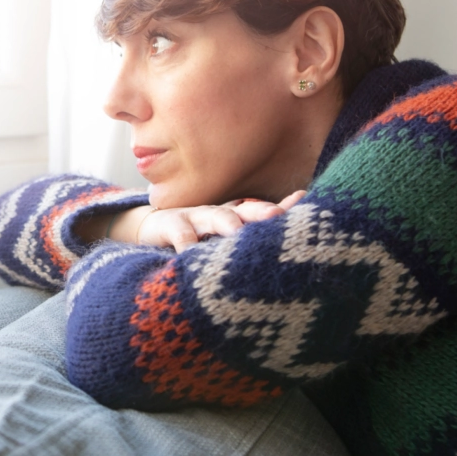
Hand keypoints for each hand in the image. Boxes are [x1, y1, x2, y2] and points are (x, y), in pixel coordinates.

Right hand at [131, 190, 305, 250]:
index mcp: (237, 217)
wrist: (151, 228)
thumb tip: (290, 246)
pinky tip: (191, 255)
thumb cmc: (197, 237)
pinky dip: (186, 245)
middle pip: (246, 210)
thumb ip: (252, 239)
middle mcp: (221, 214)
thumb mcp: (224, 239)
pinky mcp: (171, 225)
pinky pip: (181, 236)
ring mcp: (196, 217)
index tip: (305, 200)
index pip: (265, 212)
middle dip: (262, 212)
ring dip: (227, 222)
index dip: (285, 207)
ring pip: (215, 217)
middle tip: (277, 214)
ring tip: (237, 232)